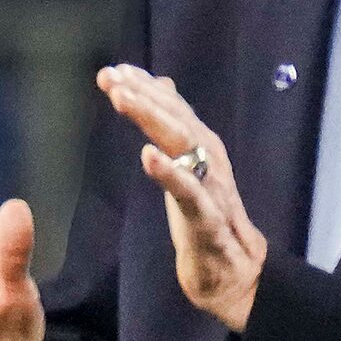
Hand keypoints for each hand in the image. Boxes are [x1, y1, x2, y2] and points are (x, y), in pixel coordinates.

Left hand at [98, 65, 267, 331]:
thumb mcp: (186, 165)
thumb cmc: (204, 216)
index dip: (144, 86)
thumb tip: (161, 87)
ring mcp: (210, 185)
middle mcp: (210, 156)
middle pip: (174, 116)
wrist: (231, 270)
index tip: (113, 70)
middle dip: (141, 93)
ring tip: (122, 99)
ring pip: (182, 142)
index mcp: (202, 144)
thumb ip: (174, 127)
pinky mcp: (206, 217)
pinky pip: (187, 191)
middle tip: (110, 76)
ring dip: (152, 117)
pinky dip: (168, 171)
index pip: (171, 106)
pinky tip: (147, 155)